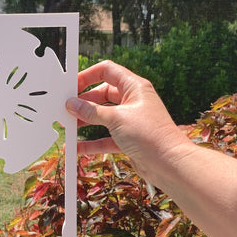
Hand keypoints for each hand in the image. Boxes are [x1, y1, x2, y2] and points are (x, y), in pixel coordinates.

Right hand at [65, 60, 191, 182]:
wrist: (170, 164)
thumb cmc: (150, 135)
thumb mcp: (116, 119)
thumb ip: (91, 111)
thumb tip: (71, 104)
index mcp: (134, 87)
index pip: (106, 71)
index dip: (87, 76)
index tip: (71, 86)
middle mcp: (132, 101)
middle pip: (101, 94)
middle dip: (83, 102)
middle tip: (65, 108)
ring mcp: (130, 120)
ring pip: (102, 116)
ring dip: (85, 121)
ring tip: (68, 126)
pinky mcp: (128, 138)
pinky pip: (105, 137)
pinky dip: (92, 142)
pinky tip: (77, 147)